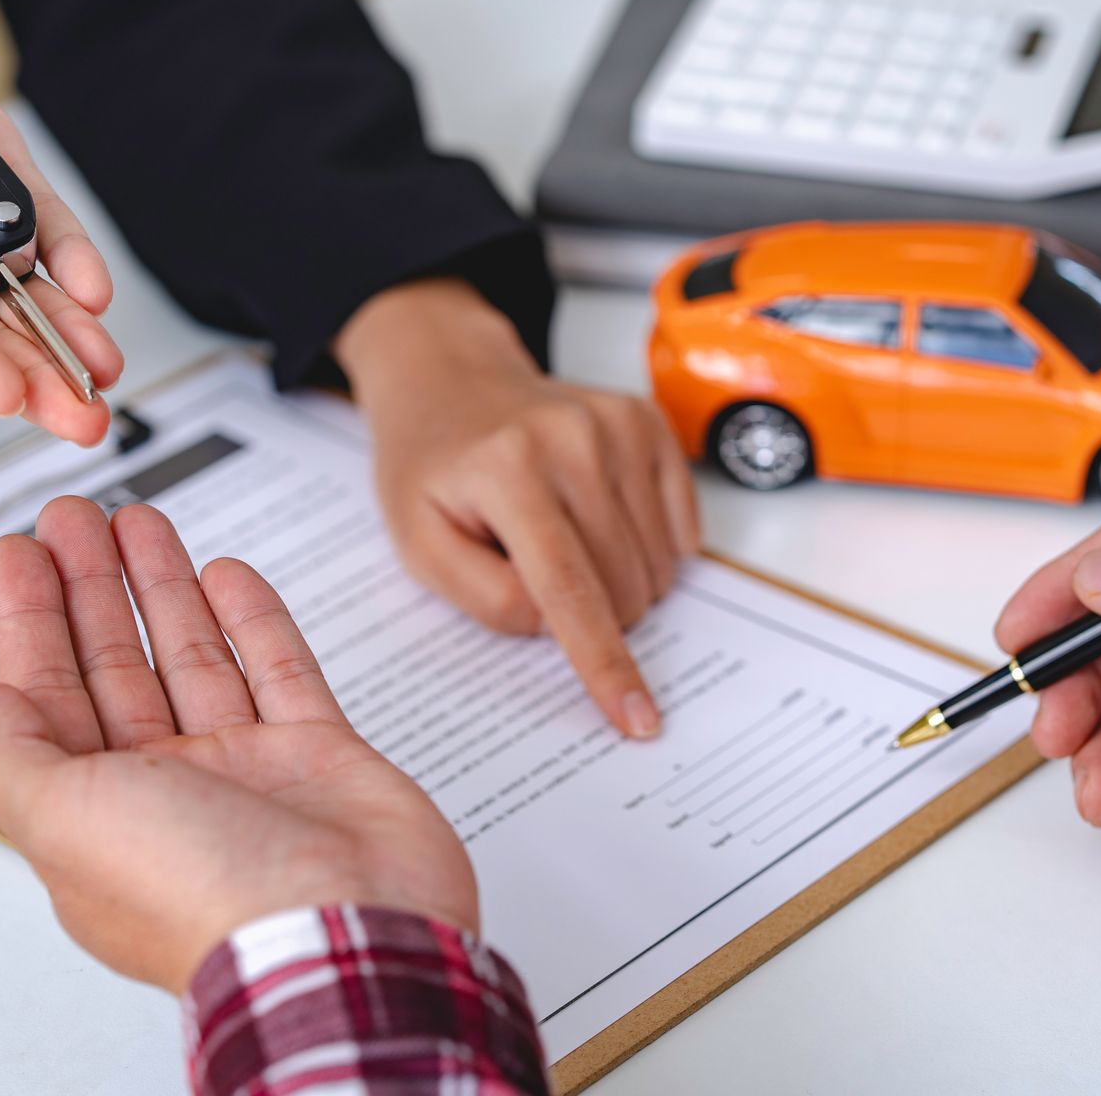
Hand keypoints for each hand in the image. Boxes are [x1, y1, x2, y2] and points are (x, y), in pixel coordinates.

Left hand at [0, 496, 477, 990]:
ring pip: (194, 659)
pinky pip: (280, 672)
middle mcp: (168, 794)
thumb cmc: (201, 893)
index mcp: (97, 818)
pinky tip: (228, 575)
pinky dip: (254, 621)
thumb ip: (14, 759)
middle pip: (116, 670)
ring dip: (163, 587)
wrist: (343, 932)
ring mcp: (247, 772)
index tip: (19, 555)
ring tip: (141, 520)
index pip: (47, 702)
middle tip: (75, 518)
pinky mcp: (320, 757)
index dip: (28, 624)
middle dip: (90, 588)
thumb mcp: (63, 822)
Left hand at [335, 279, 700, 738]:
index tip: (637, 720)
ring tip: (561, 538)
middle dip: (592, 615)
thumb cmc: (432, 467)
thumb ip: (486, 596)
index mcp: (508, 471)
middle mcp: (573, 440)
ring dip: (618, 582)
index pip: (569, 589)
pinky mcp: (648, 423)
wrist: (451, 381)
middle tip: (537, 576)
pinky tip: (597, 520)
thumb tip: (560, 625)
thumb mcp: (419, 543)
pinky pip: (682, 531)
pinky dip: (647, 548)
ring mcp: (618, 425)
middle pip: (622, 587)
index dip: (605, 663)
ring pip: (658, 566)